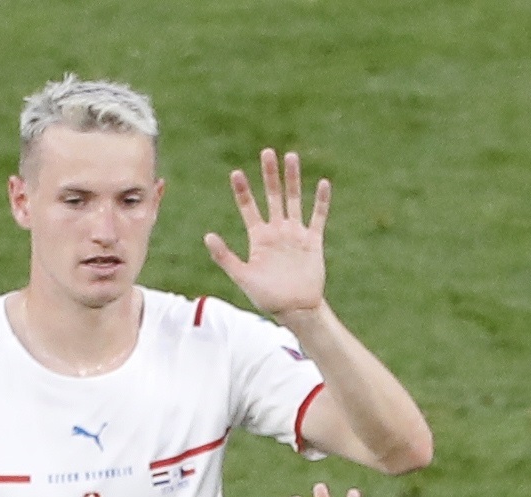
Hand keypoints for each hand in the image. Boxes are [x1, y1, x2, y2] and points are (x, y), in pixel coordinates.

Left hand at [207, 148, 334, 318]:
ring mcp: (295, 234)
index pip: (249, 208)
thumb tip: (207, 236)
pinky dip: (321, 201)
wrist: (295, 310)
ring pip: (294, 199)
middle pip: (273, 196)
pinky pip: (318, 217)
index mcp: (259, 238)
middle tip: (267, 152)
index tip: (236, 173)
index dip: (243, 191)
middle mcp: (277, 231)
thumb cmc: (267, 297)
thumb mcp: (242, 277)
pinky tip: (324, 183)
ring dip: (293, 179)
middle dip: (270, 175)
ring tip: (291, 156)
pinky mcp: (313, 241)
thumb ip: (225, 257)